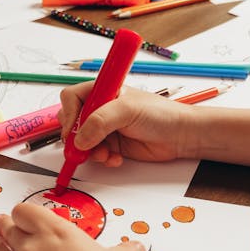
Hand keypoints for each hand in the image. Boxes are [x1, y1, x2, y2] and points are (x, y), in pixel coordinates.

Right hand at [58, 82, 195, 166]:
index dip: (69, 113)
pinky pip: (95, 154)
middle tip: (82, 147)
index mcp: (103, 91)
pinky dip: (102, 159)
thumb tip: (79, 139)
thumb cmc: (160, 114)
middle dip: (76, 137)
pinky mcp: (112, 145)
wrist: (180, 136)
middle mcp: (102, 108)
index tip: (73, 128)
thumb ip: (100, 122)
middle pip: (72, 122)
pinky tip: (115, 158)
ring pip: (82, 142)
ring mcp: (106, 128)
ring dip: (90, 151)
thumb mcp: (127, 111)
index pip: (72, 98)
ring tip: (105, 154)